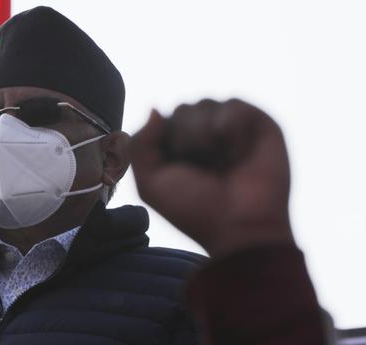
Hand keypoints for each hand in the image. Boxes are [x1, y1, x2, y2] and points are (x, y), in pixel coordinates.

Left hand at [130, 99, 293, 255]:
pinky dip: (231, 129)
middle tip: (203, 171)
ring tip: (222, 164)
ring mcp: (232, 129)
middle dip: (185, 140)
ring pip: (205, 103)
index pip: (161, 120)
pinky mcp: (260, 125)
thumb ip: (140, 144)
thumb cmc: (194, 209)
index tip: (177, 172)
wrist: (238, 226)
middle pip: (182, 109)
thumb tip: (156, 109)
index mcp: (179, 148)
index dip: (164, 143)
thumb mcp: (150, 184)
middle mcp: (205, 135)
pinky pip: (233, 104)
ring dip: (206, 136)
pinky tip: (238, 153)